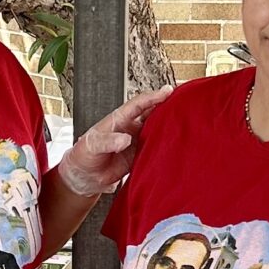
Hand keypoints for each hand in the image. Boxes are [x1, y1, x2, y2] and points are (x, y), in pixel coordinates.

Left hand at [56, 85, 174, 196]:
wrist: (84, 177)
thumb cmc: (83, 155)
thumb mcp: (92, 145)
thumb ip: (109, 141)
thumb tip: (126, 139)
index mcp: (118, 119)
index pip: (139, 104)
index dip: (153, 97)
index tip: (167, 91)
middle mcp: (130, 128)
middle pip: (152, 114)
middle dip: (167, 107)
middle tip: (184, 103)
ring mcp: (136, 142)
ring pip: (156, 131)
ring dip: (168, 127)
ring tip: (185, 123)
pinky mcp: (139, 156)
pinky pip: (155, 149)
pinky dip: (165, 147)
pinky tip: (176, 146)